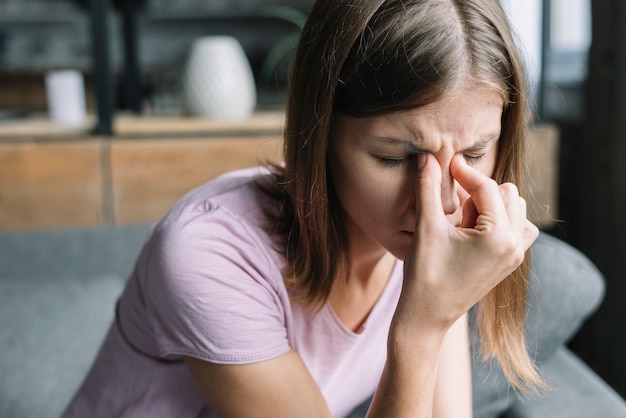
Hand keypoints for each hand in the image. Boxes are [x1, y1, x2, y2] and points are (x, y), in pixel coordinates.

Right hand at [397, 153, 537, 331]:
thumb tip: (427, 157)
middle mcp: (514, 245)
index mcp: (498, 237)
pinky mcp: (510, 262)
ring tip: (462, 220)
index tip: (445, 162)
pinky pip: (517, 227)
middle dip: (477, 191)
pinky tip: (474, 229)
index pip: (486, 187)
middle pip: (506, 193)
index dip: (464, 171)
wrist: (426, 316)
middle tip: (450, 205)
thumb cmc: (424, 274)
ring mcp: (515, 256)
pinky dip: (499, 220)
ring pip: (514, 208)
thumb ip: (428, 188)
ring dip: (490, 204)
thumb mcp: (426, 227)